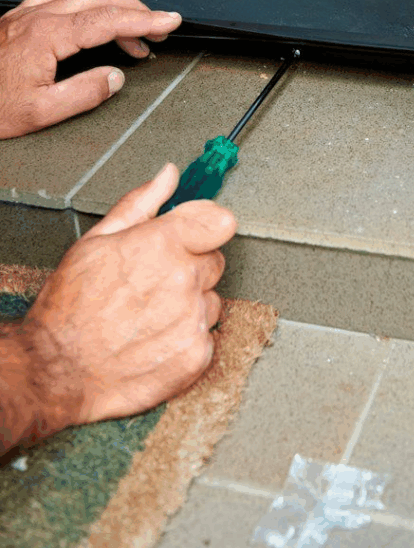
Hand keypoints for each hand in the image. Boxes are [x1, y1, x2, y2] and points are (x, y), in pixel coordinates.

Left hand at [0, 0, 181, 138]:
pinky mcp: (16, 19)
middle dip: (137, 9)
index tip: (170, 21)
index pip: (109, 20)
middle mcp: (37, 17)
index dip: (146, 20)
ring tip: (129, 37)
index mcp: (46, 37)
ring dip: (112, 9)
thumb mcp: (39, 113)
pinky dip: (83, 6)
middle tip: (158, 30)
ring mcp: (25, 14)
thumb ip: (84, 93)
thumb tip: (114, 77)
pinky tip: (84, 23)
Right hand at [15, 163, 235, 435]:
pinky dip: (185, 339)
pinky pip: (206, 336)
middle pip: (214, 261)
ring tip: (147, 315)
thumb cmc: (71, 307)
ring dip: (189, 305)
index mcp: (163, 244)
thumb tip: (168, 176)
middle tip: (151, 282)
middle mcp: (184, 279)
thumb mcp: (96, 241)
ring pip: (210, 300)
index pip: (220, 222)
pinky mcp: (196, 355)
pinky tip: (153, 339)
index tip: (196, 234)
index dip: (208, 226)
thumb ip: (140, 204)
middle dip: (190, 267)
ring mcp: (192, 319)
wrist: (58, 371)